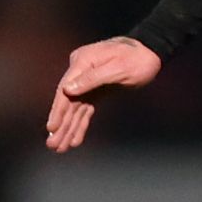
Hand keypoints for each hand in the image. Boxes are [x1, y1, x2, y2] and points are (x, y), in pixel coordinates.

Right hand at [43, 36, 162, 152]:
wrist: (149, 54)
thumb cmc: (136, 58)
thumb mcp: (118, 68)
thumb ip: (92, 79)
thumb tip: (67, 89)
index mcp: (83, 62)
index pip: (65, 90)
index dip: (58, 110)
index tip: (52, 127)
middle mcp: (81, 71)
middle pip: (68, 102)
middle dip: (61, 125)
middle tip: (52, 145)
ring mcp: (87, 82)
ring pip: (75, 109)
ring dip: (68, 129)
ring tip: (59, 148)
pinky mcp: (96, 90)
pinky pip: (85, 110)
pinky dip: (80, 125)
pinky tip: (75, 139)